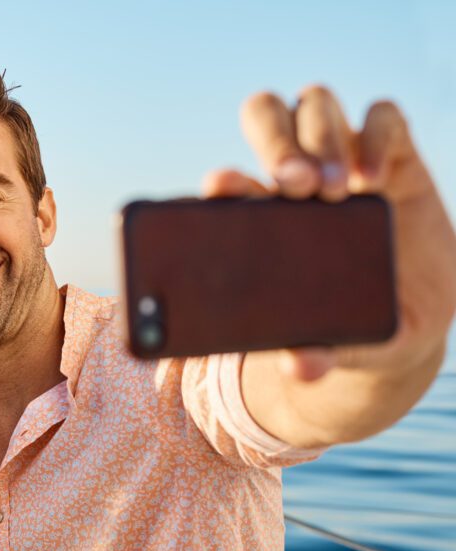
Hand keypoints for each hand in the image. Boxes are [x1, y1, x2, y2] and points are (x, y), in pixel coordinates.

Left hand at [204, 85, 455, 381]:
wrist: (407, 318)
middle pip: (265, 115)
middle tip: (296, 185)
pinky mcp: (393, 156)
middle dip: (276, 141)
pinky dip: (375, 134)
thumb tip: (301, 368)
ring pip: (315, 103)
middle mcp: (294, 178)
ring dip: (321, 137)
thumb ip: (316, 352)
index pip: (229, 180)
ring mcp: (342, 160)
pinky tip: (375, 176)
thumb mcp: (335, 343)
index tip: (223, 188)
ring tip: (337, 189)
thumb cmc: (347, 324)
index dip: (225, 177)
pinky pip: (382, 115)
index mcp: (258, 218)